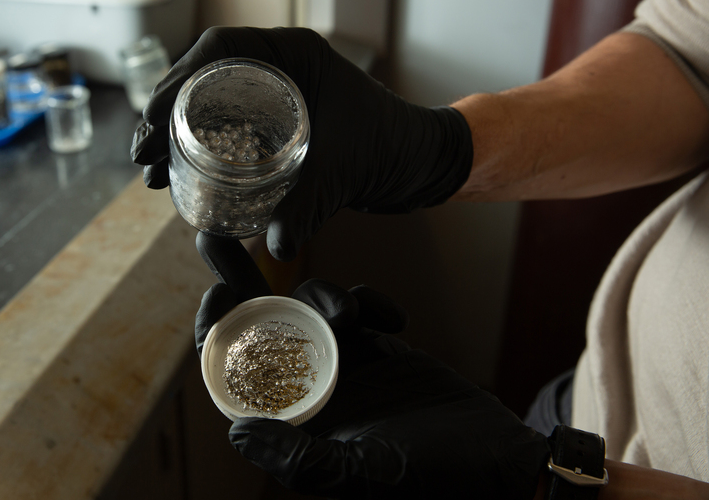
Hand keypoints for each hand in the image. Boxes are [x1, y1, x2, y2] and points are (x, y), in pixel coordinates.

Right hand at [131, 27, 473, 260]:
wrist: (417, 163)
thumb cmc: (390, 151)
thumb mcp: (343, 174)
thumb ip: (307, 208)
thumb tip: (274, 247)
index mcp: (295, 54)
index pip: (219, 49)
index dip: (177, 79)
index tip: (153, 118)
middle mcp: (280, 65)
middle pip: (203, 76)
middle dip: (164, 113)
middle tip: (143, 156)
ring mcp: (275, 91)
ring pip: (209, 101)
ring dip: (175, 132)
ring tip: (152, 171)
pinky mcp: (274, 120)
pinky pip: (225, 122)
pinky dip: (199, 145)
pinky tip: (180, 175)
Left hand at [195, 233, 549, 498]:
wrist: (499, 461)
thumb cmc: (435, 482)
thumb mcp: (363, 475)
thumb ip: (303, 459)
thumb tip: (237, 429)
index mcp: (294, 420)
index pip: (236, 372)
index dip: (218, 331)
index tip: (215, 293)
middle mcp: (309, 388)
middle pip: (259, 327)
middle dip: (239, 284)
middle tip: (218, 240)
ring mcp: (342, 363)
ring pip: (309, 309)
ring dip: (325, 298)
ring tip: (355, 315)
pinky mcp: (377, 345)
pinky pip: (356, 306)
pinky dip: (369, 301)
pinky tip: (395, 319)